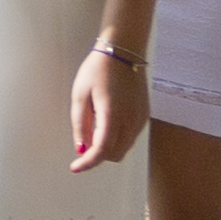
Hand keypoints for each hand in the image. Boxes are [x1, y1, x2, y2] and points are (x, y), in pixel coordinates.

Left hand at [71, 47, 140, 171]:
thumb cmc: (98, 70)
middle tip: (82, 147)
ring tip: (93, 131)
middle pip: (114, 154)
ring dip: (108, 148)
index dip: (88, 163)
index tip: (75, 168)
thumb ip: (80, 124)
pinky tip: (106, 126)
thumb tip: (81, 148)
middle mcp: (131, 119)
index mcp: (113, 114)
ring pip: (124, 148)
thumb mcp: (80, 95)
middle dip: (97, 156)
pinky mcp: (144, 115)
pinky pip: (130, 137)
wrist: (123, 51)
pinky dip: (117, 139)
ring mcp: (140, 118)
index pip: (102, 150)